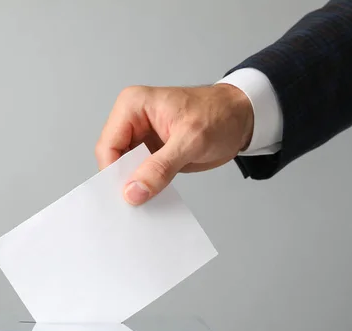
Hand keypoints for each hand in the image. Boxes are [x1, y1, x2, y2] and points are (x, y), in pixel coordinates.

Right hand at [95, 84, 253, 204]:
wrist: (243, 118)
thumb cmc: (220, 115)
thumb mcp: (191, 141)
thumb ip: (160, 168)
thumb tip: (133, 191)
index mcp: (133, 105)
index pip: (108, 144)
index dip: (113, 172)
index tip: (125, 194)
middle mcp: (132, 119)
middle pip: (113, 158)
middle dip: (122, 180)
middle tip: (133, 203)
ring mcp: (140, 136)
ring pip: (124, 168)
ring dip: (133, 185)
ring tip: (143, 202)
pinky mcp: (151, 152)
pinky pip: (139, 173)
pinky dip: (145, 186)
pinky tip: (152, 196)